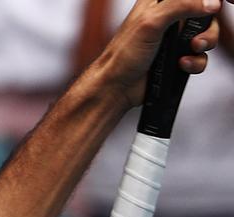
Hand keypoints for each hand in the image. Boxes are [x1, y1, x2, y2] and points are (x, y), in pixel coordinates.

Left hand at [95, 0, 225, 106]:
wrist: (117, 87)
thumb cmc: (124, 53)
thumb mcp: (151, 21)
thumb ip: (181, 6)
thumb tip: (212, 4)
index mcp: (159, 2)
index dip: (206, 0)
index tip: (220, 4)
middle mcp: (170, 18)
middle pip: (205, 13)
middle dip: (208, 25)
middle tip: (197, 36)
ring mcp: (175, 39)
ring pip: (207, 35)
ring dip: (205, 43)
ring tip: (191, 49)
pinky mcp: (178, 57)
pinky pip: (200, 56)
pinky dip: (196, 61)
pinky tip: (181, 65)